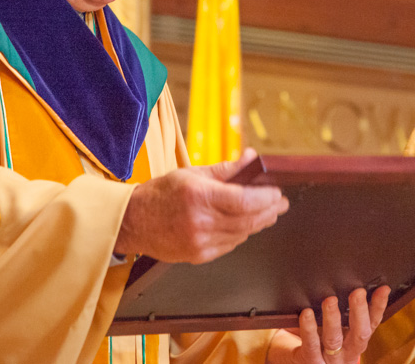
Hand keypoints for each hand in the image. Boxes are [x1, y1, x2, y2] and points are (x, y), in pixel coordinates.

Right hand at [115, 148, 288, 262]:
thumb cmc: (162, 193)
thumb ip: (227, 169)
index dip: (266, 198)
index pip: (244, 201)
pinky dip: (241, 233)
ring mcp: (200, 243)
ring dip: (259, 223)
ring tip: (269, 211)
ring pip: (242, 234)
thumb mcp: (193, 174)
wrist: (134, 221)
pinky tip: (246, 224)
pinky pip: (230, 244)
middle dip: (269, 210)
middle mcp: (201, 223)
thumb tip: (253, 159)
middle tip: (280, 202)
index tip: (277, 192)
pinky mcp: (199, 256)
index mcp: (199, 197)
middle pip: (248, 220)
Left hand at [267, 286, 391, 363]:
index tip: (383, 288)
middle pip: (359, 333)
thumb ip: (344, 312)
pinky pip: (310, 345)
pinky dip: (309, 328)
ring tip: (330, 300)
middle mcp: (348, 352)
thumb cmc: (321, 341)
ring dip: (333, 318)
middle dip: (360, 311)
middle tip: (357, 291)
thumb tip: (349, 281)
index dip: (379, 306)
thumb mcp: (337, 329)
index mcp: (356, 341)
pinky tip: (306, 313)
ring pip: (334, 339)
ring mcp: (331, 359)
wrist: (302, 363)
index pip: (372, 323)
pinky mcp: (311, 361)